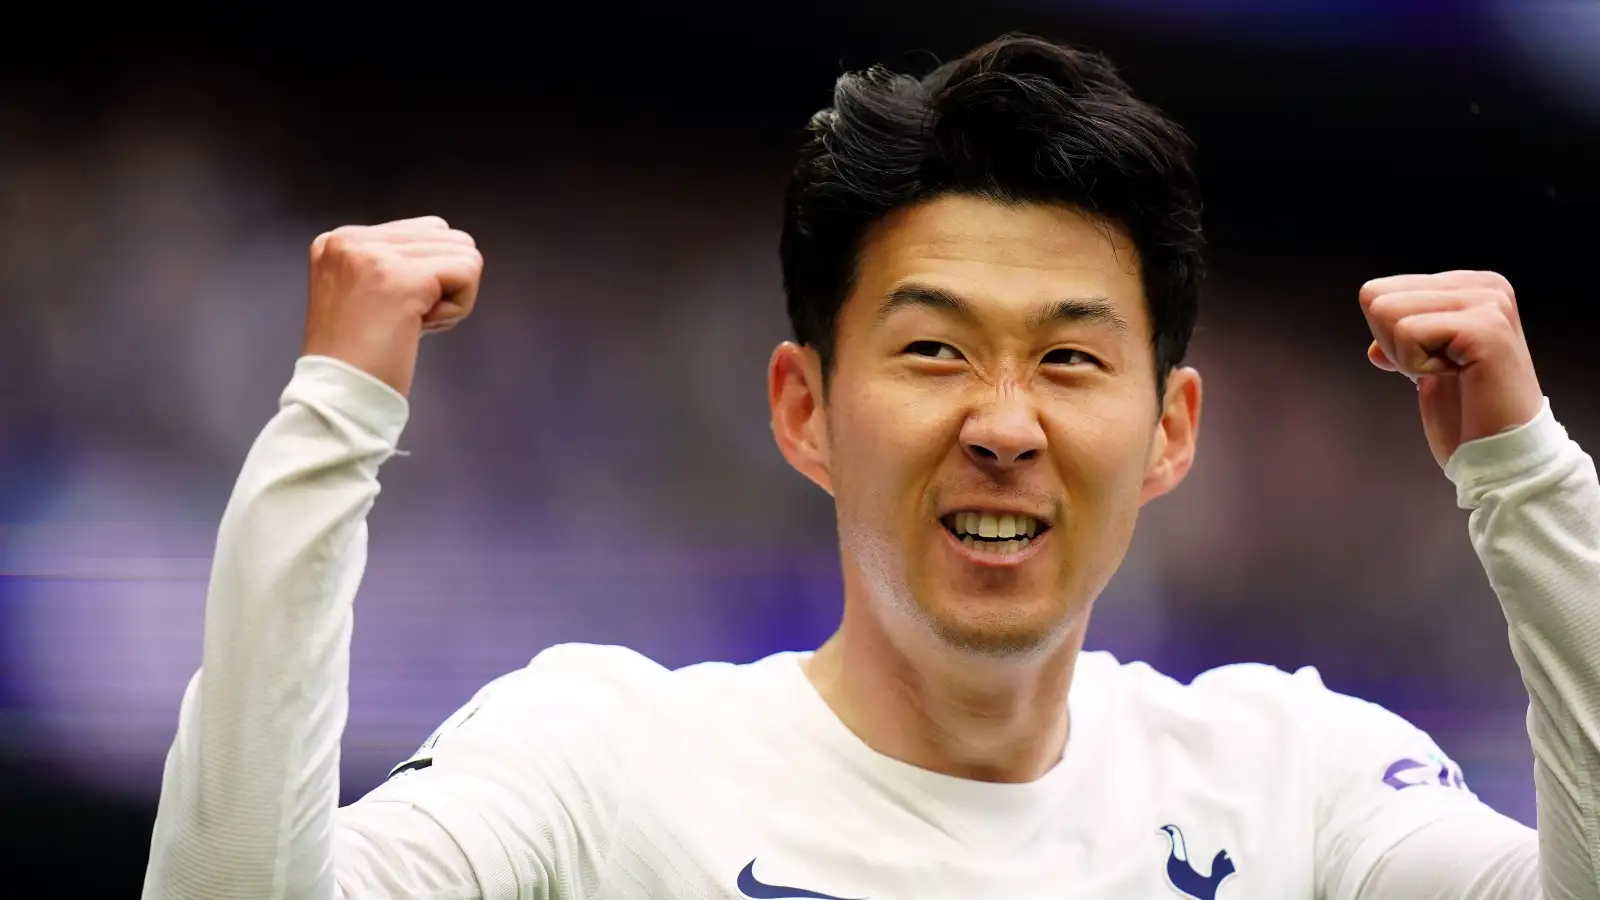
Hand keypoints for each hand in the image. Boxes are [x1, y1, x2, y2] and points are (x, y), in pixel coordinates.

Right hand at [302, 216, 482, 395]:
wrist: (339, 397)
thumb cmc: (360, 359)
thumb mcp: (366, 294)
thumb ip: (398, 264)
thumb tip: (458, 250)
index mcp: (339, 240)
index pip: (425, 230)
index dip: (429, 277)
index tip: (394, 313)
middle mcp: (351, 238)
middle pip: (448, 237)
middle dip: (443, 284)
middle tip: (404, 322)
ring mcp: (374, 255)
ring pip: (463, 253)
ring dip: (451, 297)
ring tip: (410, 324)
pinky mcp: (402, 278)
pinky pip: (468, 271)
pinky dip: (458, 308)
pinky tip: (421, 328)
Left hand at [1360, 270, 1542, 466]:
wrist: (1502, 458)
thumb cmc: (1468, 419)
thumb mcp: (1428, 371)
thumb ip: (1404, 347)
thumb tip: (1374, 349)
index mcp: (1469, 287)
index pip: (1378, 291)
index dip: (1389, 339)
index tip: (1435, 365)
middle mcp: (1483, 286)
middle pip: (1375, 297)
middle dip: (1393, 345)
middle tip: (1443, 373)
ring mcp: (1489, 302)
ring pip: (1386, 312)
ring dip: (1406, 357)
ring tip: (1452, 375)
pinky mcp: (1485, 327)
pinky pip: (1407, 334)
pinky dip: (1416, 367)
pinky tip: (1457, 378)